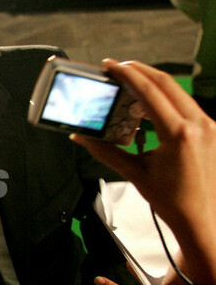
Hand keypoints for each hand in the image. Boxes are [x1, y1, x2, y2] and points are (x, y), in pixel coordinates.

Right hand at [70, 60, 215, 263]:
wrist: (201, 218)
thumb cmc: (173, 200)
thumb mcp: (134, 173)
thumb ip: (105, 150)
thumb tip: (82, 137)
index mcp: (179, 133)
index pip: (150, 91)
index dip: (127, 75)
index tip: (110, 66)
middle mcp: (198, 124)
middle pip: (166, 83)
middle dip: (139, 71)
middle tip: (117, 68)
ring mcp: (208, 126)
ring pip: (177, 91)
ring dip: (152, 83)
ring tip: (129, 84)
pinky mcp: (210, 130)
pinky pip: (185, 105)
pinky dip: (164, 98)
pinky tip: (148, 104)